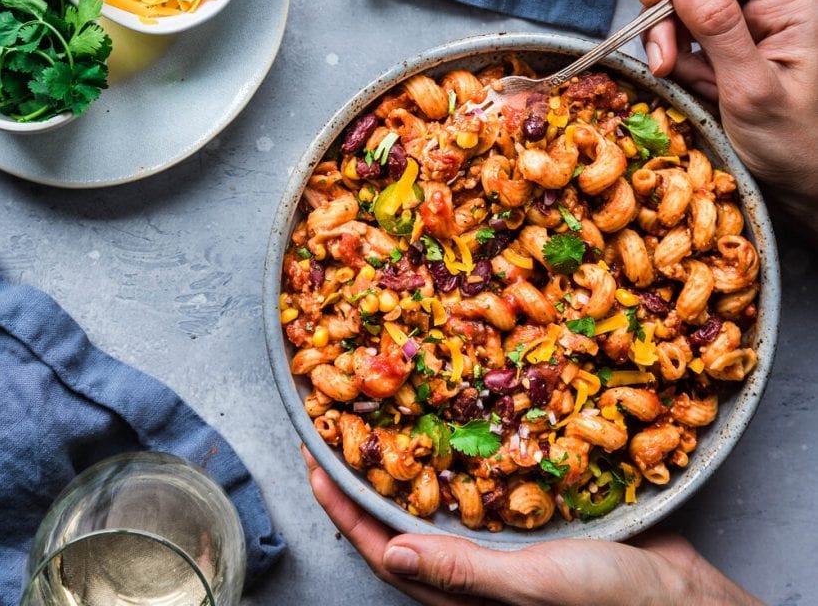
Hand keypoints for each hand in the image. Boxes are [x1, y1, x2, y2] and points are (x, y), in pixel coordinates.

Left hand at [303, 450, 761, 605]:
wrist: (681, 592)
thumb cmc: (609, 599)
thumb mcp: (530, 584)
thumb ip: (461, 569)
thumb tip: (389, 553)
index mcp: (460, 587)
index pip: (381, 546)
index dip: (341, 505)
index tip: (312, 457)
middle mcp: (473, 561)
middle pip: (402, 513)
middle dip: (369, 470)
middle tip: (346, 419)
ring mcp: (501, 536)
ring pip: (440, 492)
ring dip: (413, 453)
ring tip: (392, 407)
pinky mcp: (531, 512)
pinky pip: (485, 478)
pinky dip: (465, 448)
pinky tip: (464, 414)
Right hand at [639, 0, 817, 239]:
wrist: (807, 192)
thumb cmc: (797, 148)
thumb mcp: (751, 88)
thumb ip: (717, 23)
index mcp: (792, 4)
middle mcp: (770, 8)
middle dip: (671, 8)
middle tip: (661, 54)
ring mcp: (747, 30)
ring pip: (688, 5)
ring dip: (668, 37)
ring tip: (672, 75)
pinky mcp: (728, 52)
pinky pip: (687, 37)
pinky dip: (675, 58)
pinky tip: (684, 84)